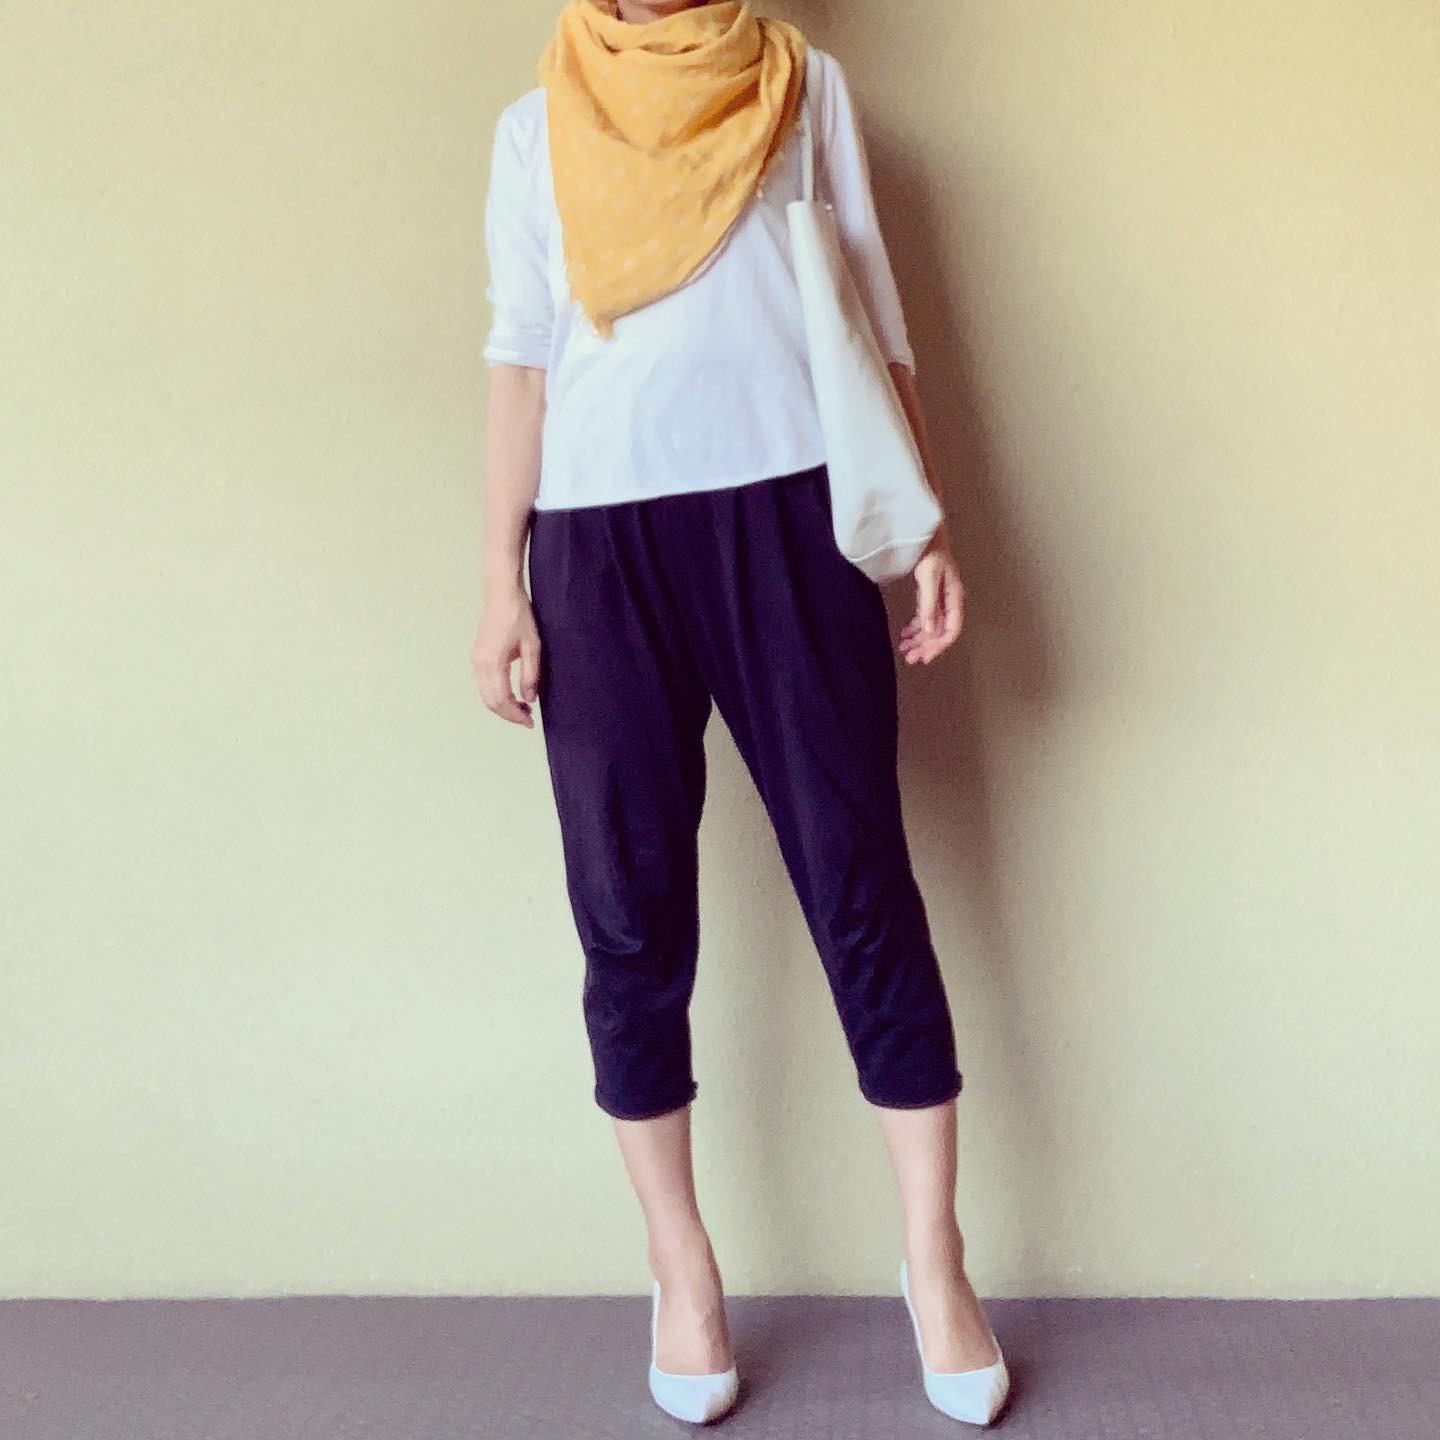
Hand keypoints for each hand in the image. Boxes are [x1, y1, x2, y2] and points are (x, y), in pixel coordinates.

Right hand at [472, 585, 541, 726]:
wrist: (502, 594)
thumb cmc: (518, 615)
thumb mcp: (532, 646)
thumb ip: (530, 675)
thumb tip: (530, 698)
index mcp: (493, 662)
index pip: (502, 700)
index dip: (515, 715)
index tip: (530, 722)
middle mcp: (480, 664)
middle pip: (490, 702)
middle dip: (509, 714)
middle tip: (528, 718)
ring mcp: (476, 660)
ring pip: (485, 695)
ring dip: (503, 706)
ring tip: (523, 708)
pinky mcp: (477, 657)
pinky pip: (484, 685)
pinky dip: (497, 695)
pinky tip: (512, 695)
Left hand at [898, 530, 965, 665]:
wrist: (921, 528)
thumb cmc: (928, 548)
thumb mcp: (928, 576)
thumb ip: (929, 603)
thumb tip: (929, 630)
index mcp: (954, 596)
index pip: (952, 629)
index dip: (939, 646)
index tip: (926, 657)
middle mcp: (949, 599)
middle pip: (940, 630)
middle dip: (926, 646)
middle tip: (910, 658)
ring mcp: (939, 596)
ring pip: (931, 625)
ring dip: (919, 639)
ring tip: (904, 649)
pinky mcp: (928, 592)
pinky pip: (924, 616)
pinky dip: (914, 627)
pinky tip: (904, 634)